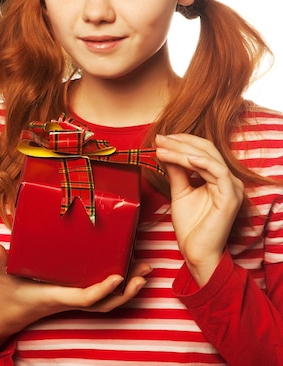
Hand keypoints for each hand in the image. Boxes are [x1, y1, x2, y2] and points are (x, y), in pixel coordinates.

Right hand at [0, 242, 150, 359]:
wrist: (9, 314)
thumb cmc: (8, 294)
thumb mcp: (3, 276)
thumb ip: (1, 261)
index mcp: (56, 296)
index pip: (85, 298)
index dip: (104, 290)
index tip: (119, 277)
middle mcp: (70, 300)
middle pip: (105, 302)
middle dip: (127, 290)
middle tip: (144, 270)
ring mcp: (74, 299)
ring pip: (107, 300)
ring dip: (128, 287)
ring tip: (144, 269)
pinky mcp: (74, 295)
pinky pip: (101, 294)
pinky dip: (117, 286)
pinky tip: (126, 270)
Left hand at [155, 133, 243, 285]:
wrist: (196, 252)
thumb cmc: (190, 225)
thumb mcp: (179, 191)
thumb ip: (176, 171)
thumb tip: (165, 150)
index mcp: (217, 177)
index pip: (202, 149)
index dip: (181, 141)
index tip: (160, 139)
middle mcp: (227, 180)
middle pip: (205, 149)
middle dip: (180, 142)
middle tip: (159, 139)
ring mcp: (231, 188)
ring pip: (208, 157)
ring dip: (182, 150)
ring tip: (162, 148)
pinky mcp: (230, 197)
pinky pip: (218, 172)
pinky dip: (201, 162)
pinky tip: (185, 158)